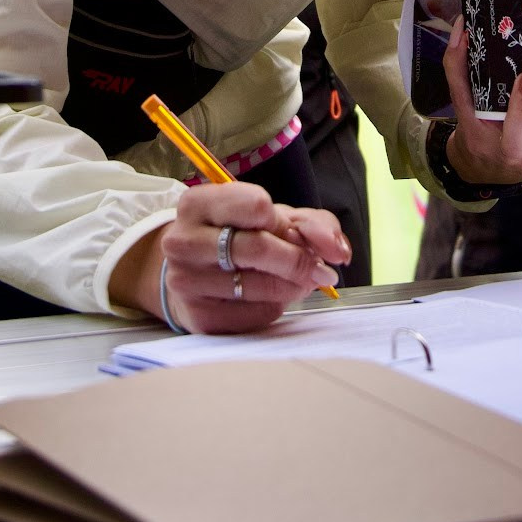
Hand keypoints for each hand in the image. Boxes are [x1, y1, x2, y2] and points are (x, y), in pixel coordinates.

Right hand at [115, 179, 348, 334]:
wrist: (191, 275)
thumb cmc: (237, 238)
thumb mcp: (271, 218)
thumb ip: (312, 224)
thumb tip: (338, 251)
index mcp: (198, 204)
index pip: (257, 206)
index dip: (284, 222)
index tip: (291, 232)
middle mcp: (183, 240)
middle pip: (260, 247)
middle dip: (300, 259)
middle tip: (320, 269)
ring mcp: (186, 281)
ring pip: (263, 285)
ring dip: (294, 286)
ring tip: (298, 282)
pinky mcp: (199, 317)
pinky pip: (257, 314)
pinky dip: (277, 307)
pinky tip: (271, 298)